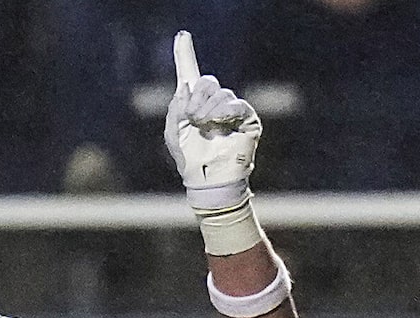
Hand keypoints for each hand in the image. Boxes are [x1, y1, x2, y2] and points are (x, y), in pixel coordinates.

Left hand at [163, 31, 262, 215]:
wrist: (206, 179)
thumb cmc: (189, 159)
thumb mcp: (172, 130)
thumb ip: (176, 105)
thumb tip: (188, 84)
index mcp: (194, 103)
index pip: (190, 73)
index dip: (185, 53)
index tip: (182, 35)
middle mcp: (214, 104)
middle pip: (207, 82)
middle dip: (197, 97)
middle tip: (192, 117)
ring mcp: (232, 112)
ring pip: (221, 93)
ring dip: (208, 108)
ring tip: (203, 125)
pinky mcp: (248, 120)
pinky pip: (237, 104)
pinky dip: (225, 111)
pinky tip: (217, 122)